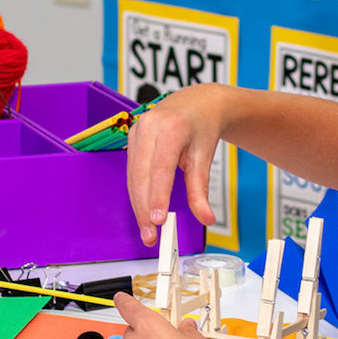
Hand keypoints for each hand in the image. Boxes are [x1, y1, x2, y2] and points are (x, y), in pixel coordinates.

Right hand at [127, 84, 227, 245]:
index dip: (158, 196)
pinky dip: (137, 193)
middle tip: (151, 236)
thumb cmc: (202, 127)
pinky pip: (131, 171)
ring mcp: (137, 130)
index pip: (161, 168)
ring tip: (148, 230)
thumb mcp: (205, 156)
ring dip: (138, 205)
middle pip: (141, 175)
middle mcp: (150, 126)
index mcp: (171, 128)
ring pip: (133, 176)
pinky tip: (143, 211)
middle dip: (144, 209)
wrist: (198, 103)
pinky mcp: (132, 137)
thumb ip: (201, 190)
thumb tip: (206, 218)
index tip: (159, 221)